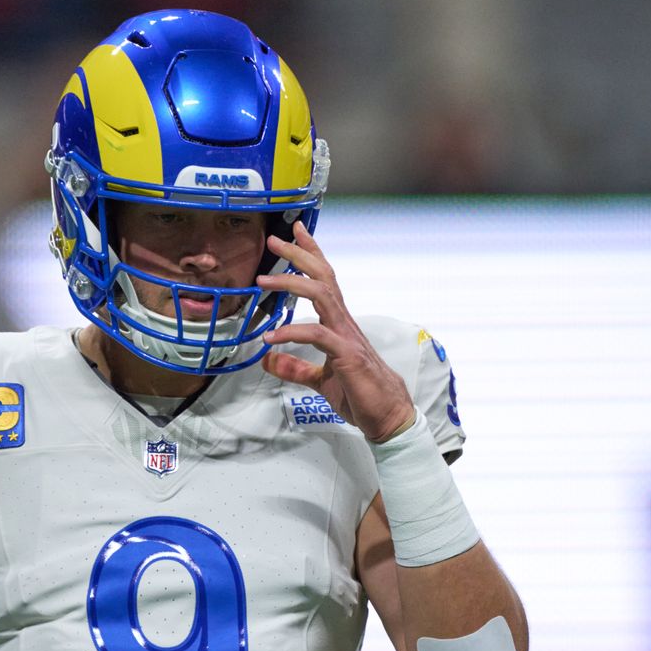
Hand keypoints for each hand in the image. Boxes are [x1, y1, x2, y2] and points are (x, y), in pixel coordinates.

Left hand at [257, 221, 415, 442]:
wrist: (387, 418)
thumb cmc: (361, 396)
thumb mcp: (319, 381)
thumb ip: (295, 368)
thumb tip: (268, 360)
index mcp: (339, 324)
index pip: (324, 280)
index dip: (311, 254)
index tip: (296, 233)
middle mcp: (344, 323)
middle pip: (323, 276)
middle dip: (299, 255)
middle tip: (275, 239)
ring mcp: (347, 336)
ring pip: (321, 294)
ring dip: (291, 283)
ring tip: (263, 281)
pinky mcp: (347, 355)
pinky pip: (317, 334)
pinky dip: (292, 332)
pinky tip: (272, 336)